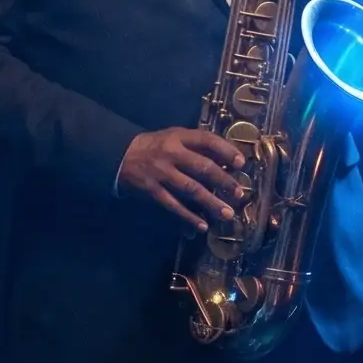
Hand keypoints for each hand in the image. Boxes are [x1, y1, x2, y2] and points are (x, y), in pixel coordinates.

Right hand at [119, 127, 248, 229]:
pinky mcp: (152, 190)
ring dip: (211, 202)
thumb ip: (197, 146)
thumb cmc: (155, 146)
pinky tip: (201, 226)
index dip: (226, 150)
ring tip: (227, 213)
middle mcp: (171, 153)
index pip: (207, 140)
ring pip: (190, 189)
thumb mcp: (174, 137)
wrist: (121, 154)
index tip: (241, 163)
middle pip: (202, 167)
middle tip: (239, 193)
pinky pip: (173, 205)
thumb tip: (227, 159)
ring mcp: (161, 173)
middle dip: (223, 181)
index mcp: (179, 137)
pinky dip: (188, 216)